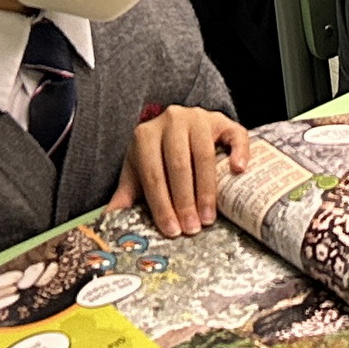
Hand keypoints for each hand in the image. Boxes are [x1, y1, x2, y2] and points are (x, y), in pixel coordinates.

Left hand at [113, 106, 255, 236]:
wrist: (176, 127)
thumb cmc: (157, 156)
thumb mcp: (138, 171)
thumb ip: (126, 195)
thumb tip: (109, 223)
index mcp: (145, 135)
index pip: (153, 173)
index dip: (162, 204)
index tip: (171, 230)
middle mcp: (171, 121)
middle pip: (179, 165)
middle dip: (184, 201)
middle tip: (192, 228)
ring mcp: (198, 117)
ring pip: (204, 154)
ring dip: (207, 190)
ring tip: (208, 217)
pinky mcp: (222, 119)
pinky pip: (234, 134)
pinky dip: (239, 152)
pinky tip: (238, 171)